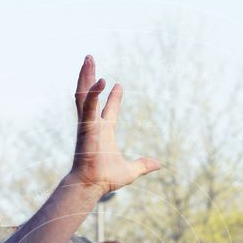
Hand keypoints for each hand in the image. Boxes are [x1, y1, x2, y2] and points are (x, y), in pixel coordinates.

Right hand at [70, 55, 159, 197]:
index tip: (118, 85)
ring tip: (89, 58)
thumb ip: (142, 165)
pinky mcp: (86, 125)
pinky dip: (93, 91)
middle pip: (90, 95)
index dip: (113, 97)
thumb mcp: (130, 170)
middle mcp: (93, 124)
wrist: (92, 184)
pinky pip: (88, 104)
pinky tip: (101, 80)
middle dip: (90, 77)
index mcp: (103, 132)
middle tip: (91, 60)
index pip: (108, 110)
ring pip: (83, 94)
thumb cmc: (106, 179)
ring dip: (86, 75)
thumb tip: (158, 165)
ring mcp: (87, 123)